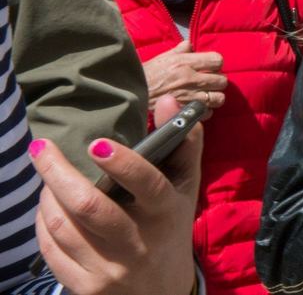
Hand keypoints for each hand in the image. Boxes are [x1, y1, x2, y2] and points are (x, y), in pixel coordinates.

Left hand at [33, 94, 202, 294]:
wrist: (162, 289)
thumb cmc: (172, 225)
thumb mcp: (187, 186)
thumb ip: (184, 142)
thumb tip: (170, 100)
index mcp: (166, 213)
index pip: (147, 185)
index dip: (123, 164)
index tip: (97, 143)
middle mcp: (138, 244)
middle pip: (90, 207)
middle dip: (59, 174)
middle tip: (41, 147)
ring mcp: (109, 269)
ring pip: (64, 228)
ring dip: (46, 196)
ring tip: (45, 173)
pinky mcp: (86, 288)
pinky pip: (51, 252)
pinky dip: (42, 224)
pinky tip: (45, 207)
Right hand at [142, 43, 226, 110]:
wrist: (130, 93)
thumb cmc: (147, 74)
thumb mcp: (162, 57)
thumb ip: (180, 50)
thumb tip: (190, 44)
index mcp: (186, 62)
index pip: (218, 60)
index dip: (215, 64)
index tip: (210, 68)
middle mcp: (190, 79)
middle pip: (222, 80)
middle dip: (217, 82)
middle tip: (209, 83)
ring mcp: (189, 97)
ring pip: (218, 98)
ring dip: (214, 98)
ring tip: (206, 96)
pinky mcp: (184, 112)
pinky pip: (206, 113)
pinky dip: (204, 111)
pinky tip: (196, 107)